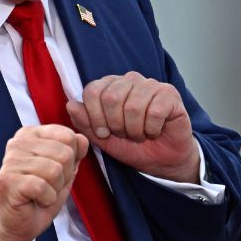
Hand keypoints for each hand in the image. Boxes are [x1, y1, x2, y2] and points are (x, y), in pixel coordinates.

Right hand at [0, 124, 87, 240]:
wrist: (19, 222)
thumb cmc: (39, 196)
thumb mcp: (64, 172)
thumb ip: (74, 153)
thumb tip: (82, 139)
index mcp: (31, 135)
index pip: (67, 135)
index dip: (71, 159)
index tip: (56, 171)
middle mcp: (17, 143)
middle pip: (64, 154)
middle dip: (64, 176)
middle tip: (48, 186)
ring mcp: (10, 161)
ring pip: (55, 171)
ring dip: (54, 189)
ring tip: (41, 193)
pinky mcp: (8, 180)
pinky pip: (43, 187)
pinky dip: (46, 199)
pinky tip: (35, 200)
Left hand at [67, 72, 199, 183]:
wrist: (162, 160)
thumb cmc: (132, 146)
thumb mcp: (102, 139)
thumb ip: (85, 123)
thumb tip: (70, 105)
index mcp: (110, 85)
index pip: (92, 91)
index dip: (95, 117)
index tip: (103, 133)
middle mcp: (129, 80)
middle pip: (111, 98)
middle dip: (115, 125)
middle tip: (124, 134)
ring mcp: (151, 85)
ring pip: (133, 107)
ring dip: (135, 130)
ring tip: (140, 134)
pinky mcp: (170, 94)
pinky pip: (154, 112)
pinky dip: (151, 129)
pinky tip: (155, 131)